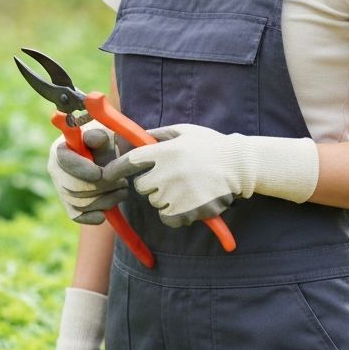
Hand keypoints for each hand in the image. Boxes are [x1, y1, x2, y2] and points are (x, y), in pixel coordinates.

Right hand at [46, 123, 128, 224]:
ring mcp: (61, 189)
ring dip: (105, 199)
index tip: (99, 173)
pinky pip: (77, 216)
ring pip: (80, 202)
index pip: (64, 160)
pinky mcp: (70, 205)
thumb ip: (98, 135)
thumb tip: (94, 139)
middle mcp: (56, 170)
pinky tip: (104, 214)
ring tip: (123, 188)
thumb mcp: (104, 133)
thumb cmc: (105, 142)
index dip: (80, 168)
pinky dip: (91, 217)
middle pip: (73, 186)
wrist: (108, 157)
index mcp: (60, 149)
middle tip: (122, 181)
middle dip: (101, 186)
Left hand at [102, 124, 319, 226]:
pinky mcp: (187, 212)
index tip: (108, 175)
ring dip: (165, 197)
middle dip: (151, 183)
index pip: (128, 162)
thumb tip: (133, 136)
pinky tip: (189, 201)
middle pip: (141, 186)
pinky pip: (167, 217)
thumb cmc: (211, 145)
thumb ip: (158, 134)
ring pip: (155, 202)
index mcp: (163, 152)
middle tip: (171, 177)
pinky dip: (174, 213)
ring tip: (188, 186)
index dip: (115, 169)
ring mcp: (176, 194)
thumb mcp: (184, 131)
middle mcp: (166, 173)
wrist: (240, 165)